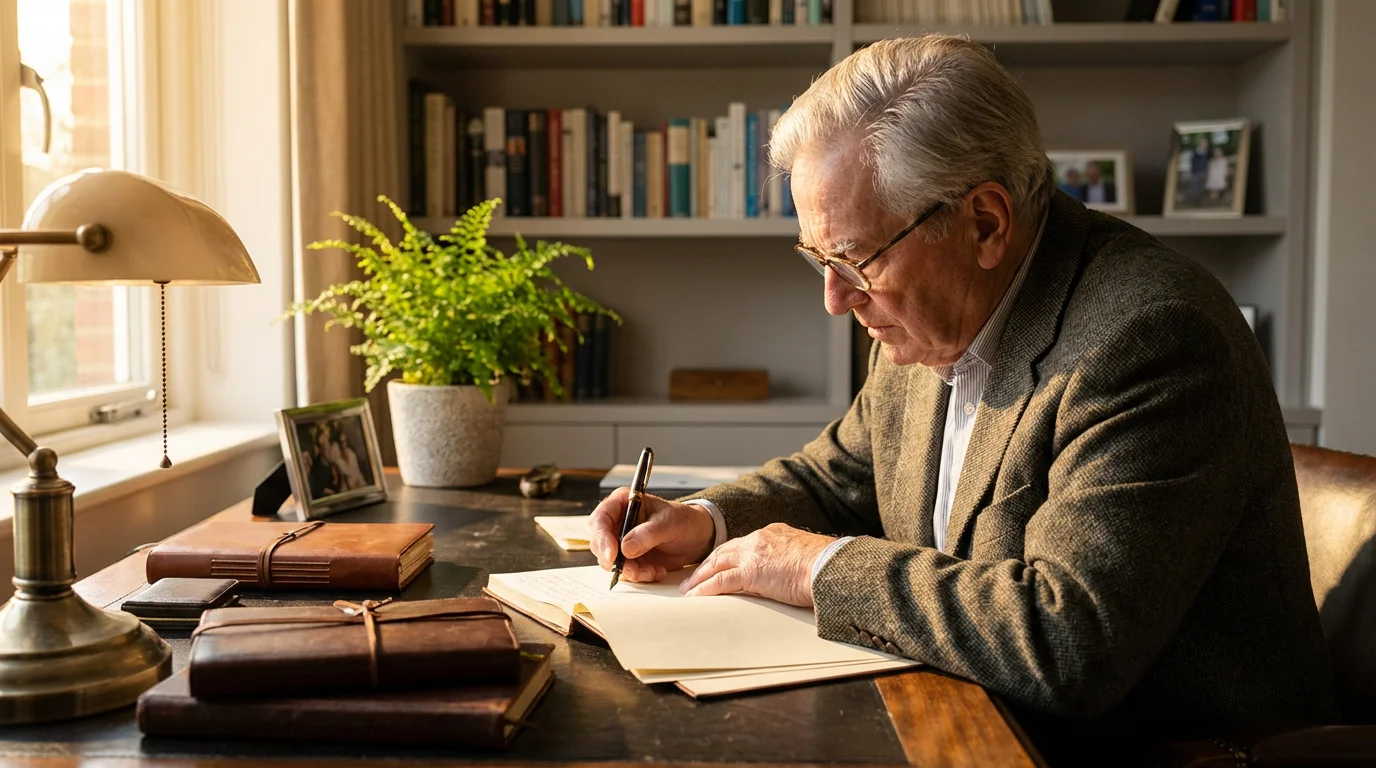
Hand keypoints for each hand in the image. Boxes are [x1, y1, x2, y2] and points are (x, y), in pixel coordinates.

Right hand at [588, 487, 716, 582]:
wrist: (697, 537)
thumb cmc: (684, 520)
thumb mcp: (669, 523)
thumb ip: (647, 534)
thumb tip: (626, 548)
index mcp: (623, 503)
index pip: (601, 519)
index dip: (602, 537)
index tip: (612, 555)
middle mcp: (618, 522)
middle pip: (599, 543)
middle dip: (614, 560)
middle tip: (633, 570)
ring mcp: (622, 542)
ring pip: (610, 561)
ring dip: (630, 571)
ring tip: (652, 571)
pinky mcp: (629, 559)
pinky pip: (625, 572)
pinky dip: (639, 576)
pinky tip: (657, 571)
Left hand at [678, 523, 835, 607]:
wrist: (831, 566)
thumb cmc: (827, 566)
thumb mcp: (807, 558)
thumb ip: (793, 563)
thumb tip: (795, 576)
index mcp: (774, 534)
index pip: (743, 544)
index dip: (727, 555)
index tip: (718, 563)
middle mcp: (760, 539)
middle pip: (724, 550)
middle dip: (707, 564)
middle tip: (693, 576)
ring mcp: (753, 554)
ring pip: (717, 564)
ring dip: (699, 577)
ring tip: (688, 589)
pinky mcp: (751, 572)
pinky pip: (721, 581)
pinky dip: (705, 588)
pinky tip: (695, 596)